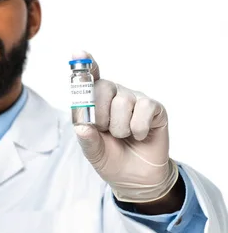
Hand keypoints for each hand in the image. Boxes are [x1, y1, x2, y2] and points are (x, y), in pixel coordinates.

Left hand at [72, 50, 178, 202]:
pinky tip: (140, 135)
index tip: (78, 53)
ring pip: (123, 101)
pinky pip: (144, 108)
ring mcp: (135, 100)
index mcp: (96, 103)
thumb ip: (87, 140)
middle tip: (106, 131)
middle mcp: (115, 96)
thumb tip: (81, 127)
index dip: (84, 65)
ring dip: (120, 127)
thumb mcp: (94, 153)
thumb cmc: (113, 160)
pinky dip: (138, 128)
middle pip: (103, 87)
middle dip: (100, 115)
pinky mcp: (154, 108)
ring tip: (124, 136)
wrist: (137, 179)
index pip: (90, 79)